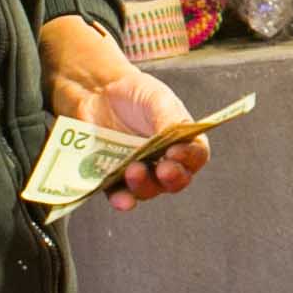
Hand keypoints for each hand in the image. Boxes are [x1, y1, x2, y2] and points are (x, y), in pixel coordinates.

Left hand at [76, 64, 212, 210]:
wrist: (97, 93)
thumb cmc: (134, 94)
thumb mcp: (158, 99)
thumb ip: (170, 119)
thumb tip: (177, 139)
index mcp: (182, 141)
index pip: (196, 156)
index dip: (189, 158)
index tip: (176, 152)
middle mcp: (164, 161)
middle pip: (175, 180)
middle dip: (171, 178)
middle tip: (162, 169)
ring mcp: (140, 172)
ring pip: (148, 190)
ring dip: (144, 186)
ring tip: (134, 171)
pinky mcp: (114, 179)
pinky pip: (120, 195)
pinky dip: (122, 200)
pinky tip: (121, 199)